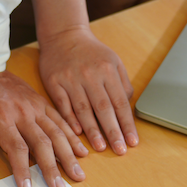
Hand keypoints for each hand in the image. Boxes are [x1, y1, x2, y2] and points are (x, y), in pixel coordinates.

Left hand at [0, 71, 88, 186]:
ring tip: (78, 174)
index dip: (23, 170)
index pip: (16, 148)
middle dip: (52, 168)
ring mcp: (33, 107)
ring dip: (68, 154)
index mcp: (0, 118)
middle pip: (42, 144)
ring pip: (56, 133)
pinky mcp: (40, 102)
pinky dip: (72, 136)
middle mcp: (21, 113)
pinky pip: (60, 120)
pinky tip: (82, 150)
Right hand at [38, 25, 137, 154]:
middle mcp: (90, 75)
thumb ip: (122, 84)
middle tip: (119, 150)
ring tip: (100, 147)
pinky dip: (70, 120)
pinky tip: (77, 133)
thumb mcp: (113, 61)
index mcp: (108, 70)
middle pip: (103, 108)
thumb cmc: (91, 52)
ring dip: (92, 130)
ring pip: (83, 109)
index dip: (127, 124)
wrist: (64, 35)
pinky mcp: (54, 82)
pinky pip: (63, 105)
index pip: (120, 102)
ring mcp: (71, 79)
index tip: (132, 141)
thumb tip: (127, 109)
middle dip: (113, 132)